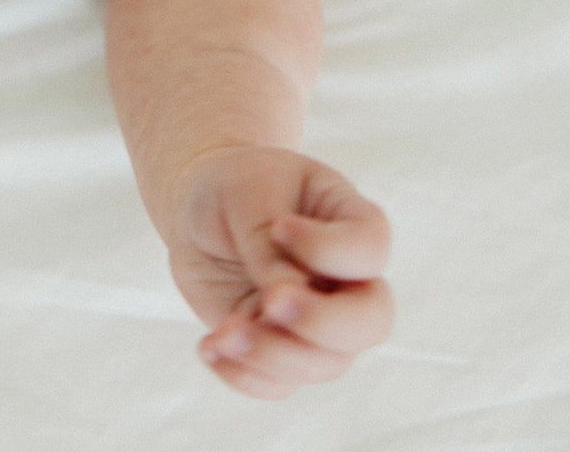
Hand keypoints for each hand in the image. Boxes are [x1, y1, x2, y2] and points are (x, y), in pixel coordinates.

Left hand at [168, 146, 392, 398]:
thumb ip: (266, 241)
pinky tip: (210, 347)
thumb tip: (280, 299)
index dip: (328, 250)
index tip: (279, 227)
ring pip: (323, 363)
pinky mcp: (282, 347)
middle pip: (371, 322)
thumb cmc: (234, 185)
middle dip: (323, 323)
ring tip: (224, 331)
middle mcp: (346, 279)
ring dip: (272, 354)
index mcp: (351, 221)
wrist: (198, 208)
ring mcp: (318, 320)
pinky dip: (243, 375)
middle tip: (271, 301)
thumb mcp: (247, 191)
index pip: (369, 249)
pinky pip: (279, 383)